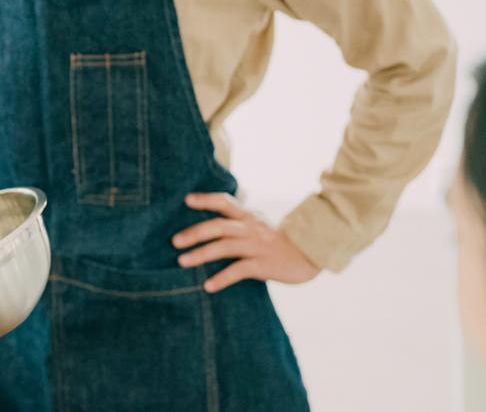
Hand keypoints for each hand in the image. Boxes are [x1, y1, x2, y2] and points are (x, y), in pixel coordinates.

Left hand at [173, 192, 321, 292]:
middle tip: (175, 241)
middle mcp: (251, 228)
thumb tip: (216, 224)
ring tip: (182, 261)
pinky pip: (239, 270)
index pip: (225, 202)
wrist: (311, 255)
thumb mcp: (261, 225)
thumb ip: (241, 222)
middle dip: (195, 233)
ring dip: (202, 254)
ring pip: (225, 246)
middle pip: (219, 226)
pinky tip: (208, 285)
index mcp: (249, 217)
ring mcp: (257, 246)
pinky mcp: (264, 264)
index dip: (206, 199)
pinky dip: (222, 278)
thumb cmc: (281, 242)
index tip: (187, 199)